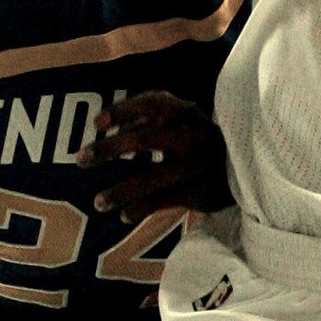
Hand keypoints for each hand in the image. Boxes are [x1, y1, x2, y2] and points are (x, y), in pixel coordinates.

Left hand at [77, 91, 232, 221]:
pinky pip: (162, 202)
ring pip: (151, 177)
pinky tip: (123, 216)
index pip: (151, 104)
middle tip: (81, 159)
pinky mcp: (198, 191)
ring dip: (121, 190)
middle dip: (109, 149)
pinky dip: (140, 209)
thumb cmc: (198, 139)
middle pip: (144, 140)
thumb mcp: (182, 119)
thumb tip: (108, 124)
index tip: (97, 122)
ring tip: (98, 202)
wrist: (240, 167)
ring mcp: (194, 164)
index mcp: (184, 112)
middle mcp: (189, 135)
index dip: (123, 111)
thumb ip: (149, 119)